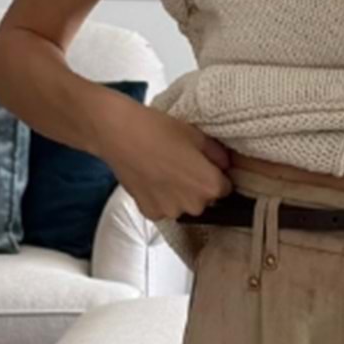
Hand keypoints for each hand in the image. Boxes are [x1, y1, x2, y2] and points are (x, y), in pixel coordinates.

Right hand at [94, 92, 233, 220]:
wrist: (118, 133)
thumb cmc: (158, 130)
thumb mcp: (196, 135)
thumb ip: (217, 154)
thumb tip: (224, 164)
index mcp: (210, 187)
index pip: (225, 188)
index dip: (215, 175)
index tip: (204, 165)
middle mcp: (194, 206)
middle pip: (204, 200)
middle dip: (197, 186)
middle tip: (180, 164)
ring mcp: (171, 212)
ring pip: (182, 206)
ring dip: (178, 194)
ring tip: (163, 171)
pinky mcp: (150, 213)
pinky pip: (162, 208)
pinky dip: (159, 198)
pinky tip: (151, 178)